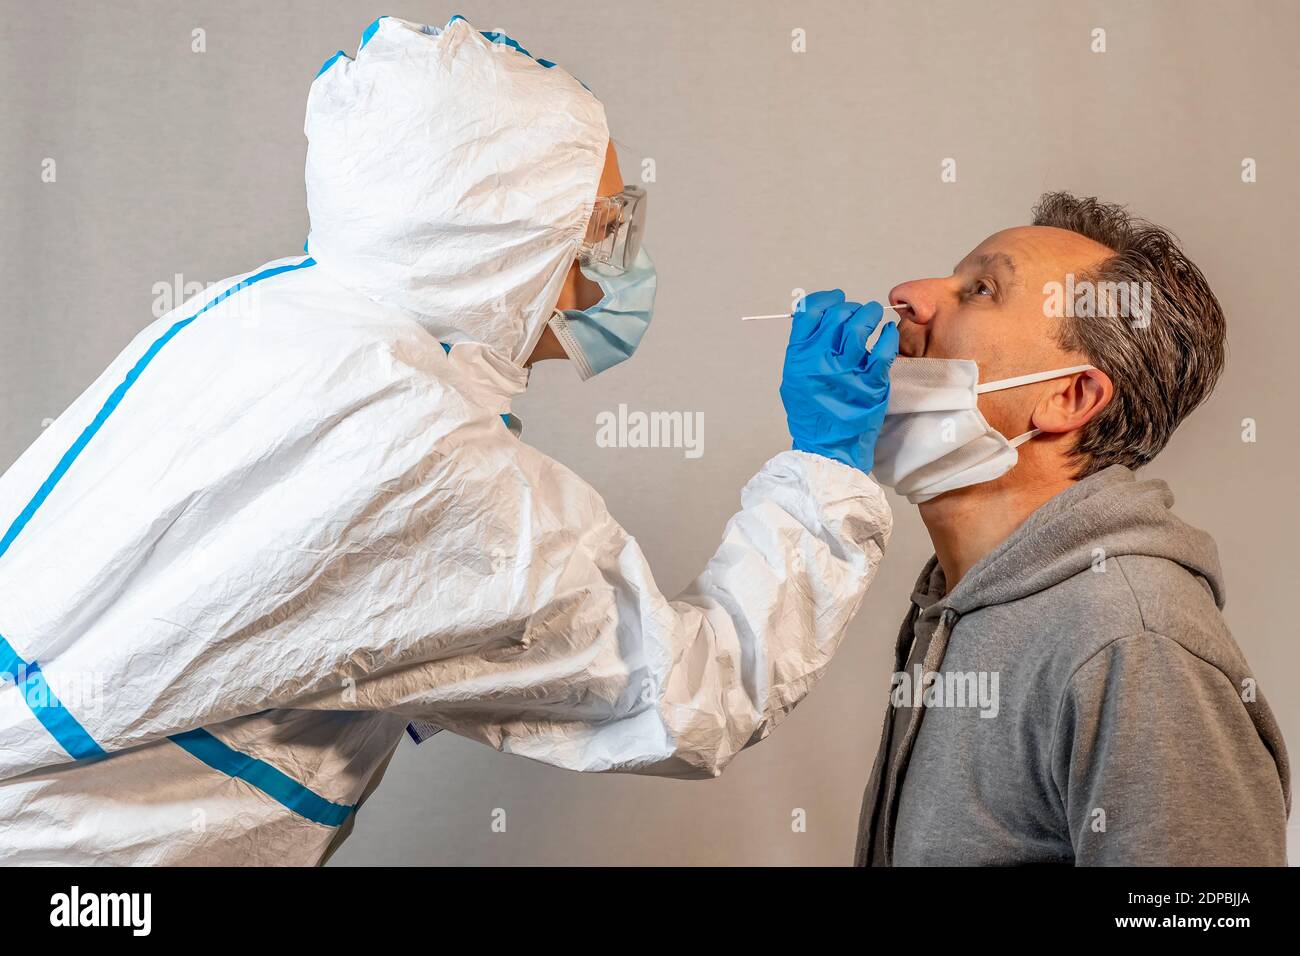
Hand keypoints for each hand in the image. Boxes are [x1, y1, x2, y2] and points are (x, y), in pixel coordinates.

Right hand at [779, 289, 899, 473]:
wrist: (827, 447)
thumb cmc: (812, 414)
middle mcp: (820, 362)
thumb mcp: (794, 378)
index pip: (809, 312)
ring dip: (870, 313)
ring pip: (860, 325)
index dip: (825, 300)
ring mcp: (846, 371)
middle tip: (857, 312)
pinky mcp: (871, 382)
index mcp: (798, 358)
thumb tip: (817, 317)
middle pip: (837, 314)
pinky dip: (887, 334)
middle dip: (850, 307)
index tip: (836, 299)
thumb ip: (804, 348)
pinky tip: (887, 332)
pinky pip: (883, 348)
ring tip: (874, 315)